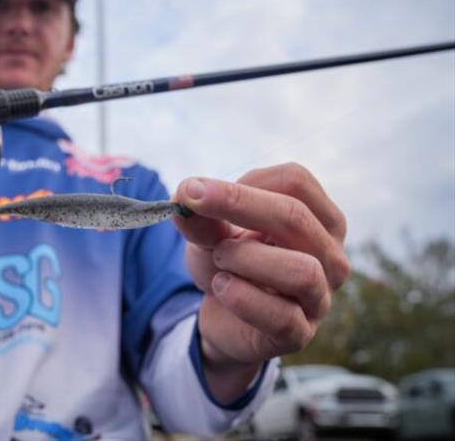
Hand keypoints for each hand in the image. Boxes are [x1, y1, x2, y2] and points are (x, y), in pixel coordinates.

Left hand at [172, 163, 348, 401]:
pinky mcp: (301, 334)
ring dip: (246, 258)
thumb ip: (200, 217)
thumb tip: (184, 196)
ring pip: (301, 270)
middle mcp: (330, 254)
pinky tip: (221, 287)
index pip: (295, 181)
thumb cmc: (229, 263)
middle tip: (192, 204)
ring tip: (219, 259)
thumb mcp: (210, 234)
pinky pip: (283, 317)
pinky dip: (243, 298)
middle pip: (296, 217)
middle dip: (237, 205)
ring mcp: (321, 296)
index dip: (244, 182)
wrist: (223, 317)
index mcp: (317, 217)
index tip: (199, 190)